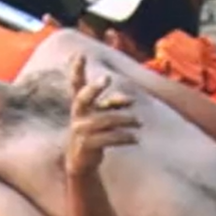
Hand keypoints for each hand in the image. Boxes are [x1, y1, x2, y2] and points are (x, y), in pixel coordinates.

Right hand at [64, 55, 139, 177]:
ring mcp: (80, 130)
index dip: (76, 70)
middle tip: (107, 78)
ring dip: (125, 119)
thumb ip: (112, 104)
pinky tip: (135, 138)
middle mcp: (77, 116)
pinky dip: (125, 137)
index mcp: (80, 106)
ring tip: (139, 122)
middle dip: (94, 88)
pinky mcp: (87, 145)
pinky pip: (110, 137)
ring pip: (106, 119)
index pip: (76, 85)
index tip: (80, 54)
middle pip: (83, 98)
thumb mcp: (100, 116)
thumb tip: (130, 99)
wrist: (80, 161)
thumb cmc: (93, 133)